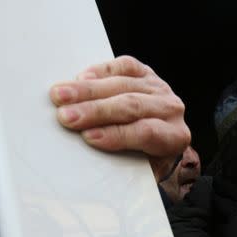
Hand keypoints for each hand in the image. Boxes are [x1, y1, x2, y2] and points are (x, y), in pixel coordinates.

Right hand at [49, 55, 189, 160]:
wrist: (163, 138)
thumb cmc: (147, 158)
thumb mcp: (144, 170)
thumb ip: (128, 166)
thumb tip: (96, 159)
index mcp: (175, 137)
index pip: (146, 132)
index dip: (117, 134)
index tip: (88, 137)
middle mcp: (171, 110)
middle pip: (131, 106)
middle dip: (95, 111)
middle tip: (66, 117)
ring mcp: (160, 88)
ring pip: (123, 85)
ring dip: (87, 91)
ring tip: (61, 96)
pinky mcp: (146, 72)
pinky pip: (125, 66)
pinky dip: (101, 71)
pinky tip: (81, 78)